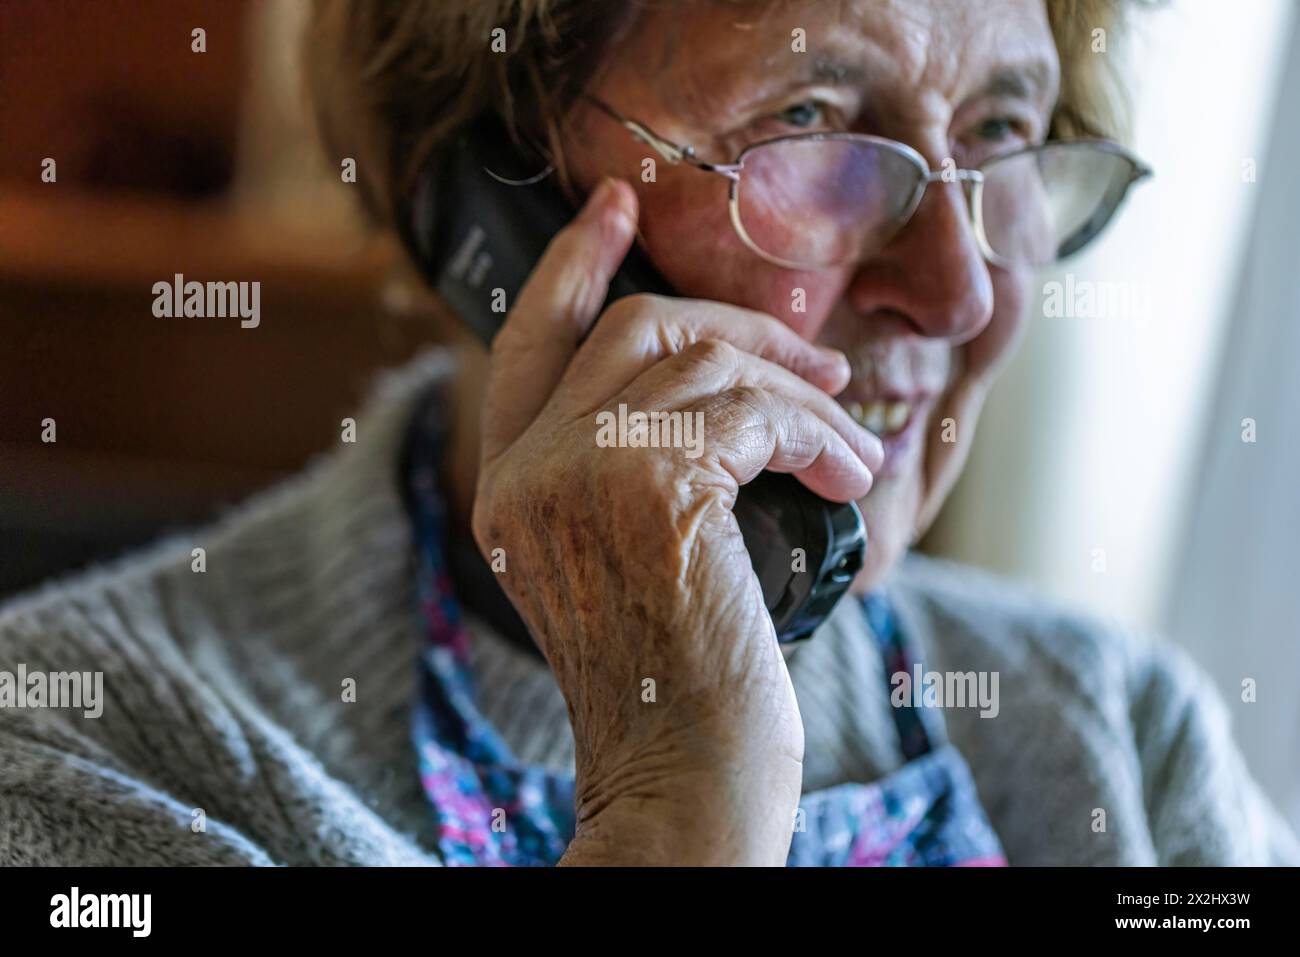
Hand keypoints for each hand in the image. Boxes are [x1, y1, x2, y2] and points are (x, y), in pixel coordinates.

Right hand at [471, 177, 882, 864]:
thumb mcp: (620, 563)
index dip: (572, 265)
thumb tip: (704, 384)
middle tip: (812, 351)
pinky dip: (819, 431)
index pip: (527, 343)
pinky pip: (758, 411)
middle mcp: (527, 472)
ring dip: (801, 392)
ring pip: (708, 365)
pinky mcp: (656, 485)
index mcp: (507, 490)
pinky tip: (849, 472)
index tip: (616, 208)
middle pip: (632, 330)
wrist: (682, 775)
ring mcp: (582, 472)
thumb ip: (620, 471)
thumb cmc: (674, 681)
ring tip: (847, 435)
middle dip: (738, 326)